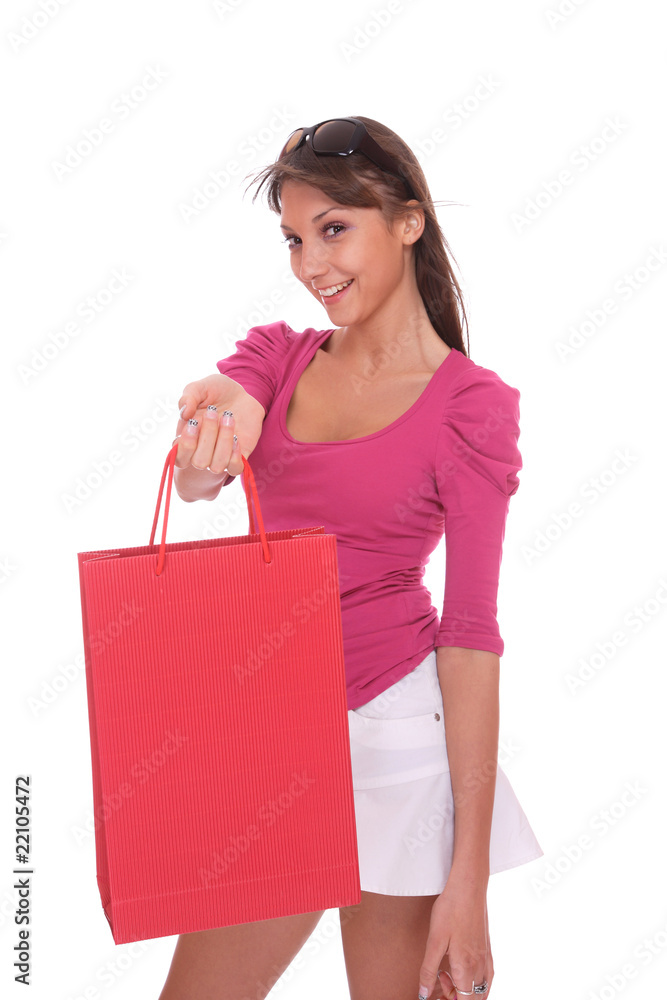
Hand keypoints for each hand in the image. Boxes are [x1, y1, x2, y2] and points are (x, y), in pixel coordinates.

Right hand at [173, 374, 264, 478]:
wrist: (242, 392)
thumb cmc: (216, 392)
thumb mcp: (200, 387)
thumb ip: (188, 397)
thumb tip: (184, 414)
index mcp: (187, 438)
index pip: (180, 458)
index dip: (185, 446)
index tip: (193, 422)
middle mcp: (202, 451)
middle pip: (199, 462)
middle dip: (207, 437)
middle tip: (213, 411)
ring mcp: (221, 455)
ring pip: (217, 466)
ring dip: (223, 442)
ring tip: (229, 417)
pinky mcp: (239, 455)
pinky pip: (236, 469)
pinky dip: (236, 456)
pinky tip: (237, 437)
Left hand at [418, 880, 492, 999]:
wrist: (469, 887)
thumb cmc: (451, 910)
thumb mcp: (434, 940)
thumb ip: (428, 970)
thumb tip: (423, 993)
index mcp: (466, 968)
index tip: (435, 994)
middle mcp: (480, 966)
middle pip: (472, 999)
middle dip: (456, 998)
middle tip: (439, 981)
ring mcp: (486, 958)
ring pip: (482, 990)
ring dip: (465, 991)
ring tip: (446, 974)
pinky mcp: (488, 949)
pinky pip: (487, 977)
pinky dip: (477, 983)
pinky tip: (466, 974)